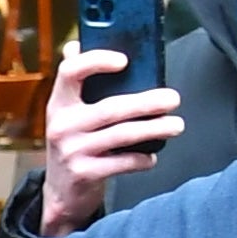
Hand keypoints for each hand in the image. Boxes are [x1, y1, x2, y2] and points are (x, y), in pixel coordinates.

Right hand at [39, 41, 182, 231]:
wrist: (59, 193)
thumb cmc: (73, 143)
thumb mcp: (67, 113)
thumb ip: (75, 83)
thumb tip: (76, 44)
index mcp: (59, 103)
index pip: (70, 72)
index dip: (96, 61)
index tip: (124, 60)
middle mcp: (62, 125)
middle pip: (110, 108)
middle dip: (147, 103)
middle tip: (174, 98)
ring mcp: (72, 151)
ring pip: (121, 135)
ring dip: (154, 129)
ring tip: (176, 125)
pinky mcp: (83, 174)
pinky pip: (121, 163)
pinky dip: (141, 160)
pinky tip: (153, 157)